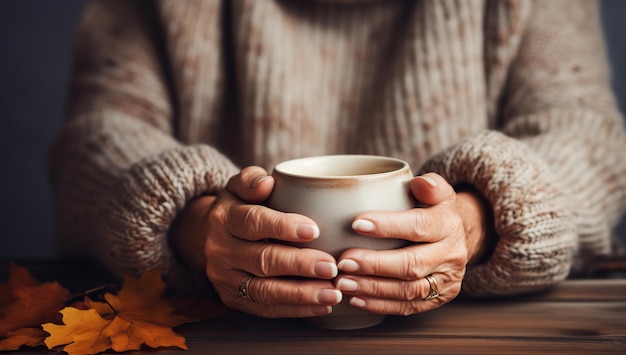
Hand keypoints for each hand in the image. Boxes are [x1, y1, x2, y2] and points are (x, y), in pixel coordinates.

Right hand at [171, 167, 341, 317]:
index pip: (252, 222)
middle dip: (298, 265)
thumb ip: (252, 179)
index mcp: (224, 218)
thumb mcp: (240, 186)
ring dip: (300, 294)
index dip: (282, 227)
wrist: (207, 236)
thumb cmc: (239, 207)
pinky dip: (295, 310)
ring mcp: (225, 279)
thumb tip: (266, 182)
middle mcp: (221, 250)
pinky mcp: (233, 300)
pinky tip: (321, 306)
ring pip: (264, 290)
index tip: (314, 230)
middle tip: (331, 267)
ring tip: (332, 294)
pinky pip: (265, 309)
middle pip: (262, 260)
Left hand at [334, 173, 490, 315]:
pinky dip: (379, 305)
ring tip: (343, 283)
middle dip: (375, 265)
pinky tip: (355, 299)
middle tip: (343, 261)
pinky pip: (407, 307)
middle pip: (412, 264)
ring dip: (373, 288)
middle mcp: (451, 256)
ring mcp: (446, 282)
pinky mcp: (437, 300)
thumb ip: (429, 185)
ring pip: (408, 290)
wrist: (456, 237)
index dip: (388, 226)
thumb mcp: (437, 191)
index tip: (356, 224)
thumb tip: (419, 182)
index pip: (419, 226)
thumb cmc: (434, 210)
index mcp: (448, 225)